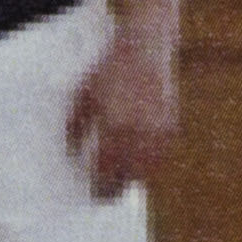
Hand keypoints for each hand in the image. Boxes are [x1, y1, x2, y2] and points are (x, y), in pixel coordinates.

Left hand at [67, 27, 181, 196]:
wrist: (145, 47)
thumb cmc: (109, 70)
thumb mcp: (83, 96)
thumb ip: (76, 127)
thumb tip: (70, 152)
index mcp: (116, 127)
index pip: (109, 170)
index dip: (101, 186)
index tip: (93, 194)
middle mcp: (141, 133)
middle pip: (131, 176)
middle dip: (118, 186)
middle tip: (105, 191)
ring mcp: (160, 130)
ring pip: (149, 168)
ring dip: (135, 177)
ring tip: (121, 179)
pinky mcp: (172, 124)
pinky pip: (161, 155)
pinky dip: (149, 163)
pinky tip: (138, 162)